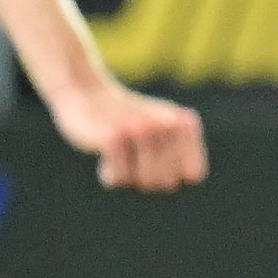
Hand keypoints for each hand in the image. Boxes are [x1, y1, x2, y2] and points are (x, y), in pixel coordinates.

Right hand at [46, 77, 207, 191]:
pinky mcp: (114, 138)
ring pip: (145, 184)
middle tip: (133, 152)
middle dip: (147, 178)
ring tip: (121, 150)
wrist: (85, 92)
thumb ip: (183, 155)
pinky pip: (119, 180)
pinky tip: (104, 151)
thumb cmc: (127, 120)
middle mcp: (168, 125)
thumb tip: (192, 178)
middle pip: (167, 184)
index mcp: (184, 124)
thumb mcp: (164, 130)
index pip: (192, 176)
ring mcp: (141, 130)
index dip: (170, 175)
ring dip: (128, 176)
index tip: (155, 155)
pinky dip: (109, 175)